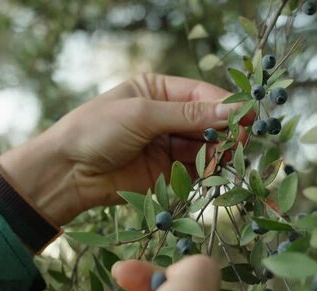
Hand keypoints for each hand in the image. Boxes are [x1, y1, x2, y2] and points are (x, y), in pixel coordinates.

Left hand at [0, 74, 252, 225]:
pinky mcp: (166, 173)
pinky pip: (195, 170)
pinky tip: (212, 171)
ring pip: (206, 146)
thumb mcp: (142, 114)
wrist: (67, 172)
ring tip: (224, 157)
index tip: (249, 115)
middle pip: (209, 120)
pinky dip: (207, 171)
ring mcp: (167, 145)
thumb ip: (187, 115)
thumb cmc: (96, 130)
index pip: (202, 93)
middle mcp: (166, 117)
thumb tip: (232, 110)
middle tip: (240, 141)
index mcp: (158, 91)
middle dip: (225, 129)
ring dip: (218, 151)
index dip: (226, 104)